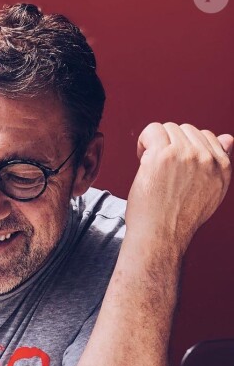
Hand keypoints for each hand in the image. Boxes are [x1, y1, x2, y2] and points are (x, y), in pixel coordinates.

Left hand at [125, 122, 231, 255]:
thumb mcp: (211, 193)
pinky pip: (153, 130)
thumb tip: (227, 139)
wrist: (160, 235)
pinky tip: (141, 155)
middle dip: (171, 145)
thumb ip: (220, 165)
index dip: (187, 148)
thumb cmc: (177, 219)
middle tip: (160, 167)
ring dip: (156, 143)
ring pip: (169, 129)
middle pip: (187, 130)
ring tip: (151, 164)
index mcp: (222, 168)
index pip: (208, 137)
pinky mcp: (163, 155)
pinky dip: (144, 140)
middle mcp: (206, 159)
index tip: (175, 164)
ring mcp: (185, 155)